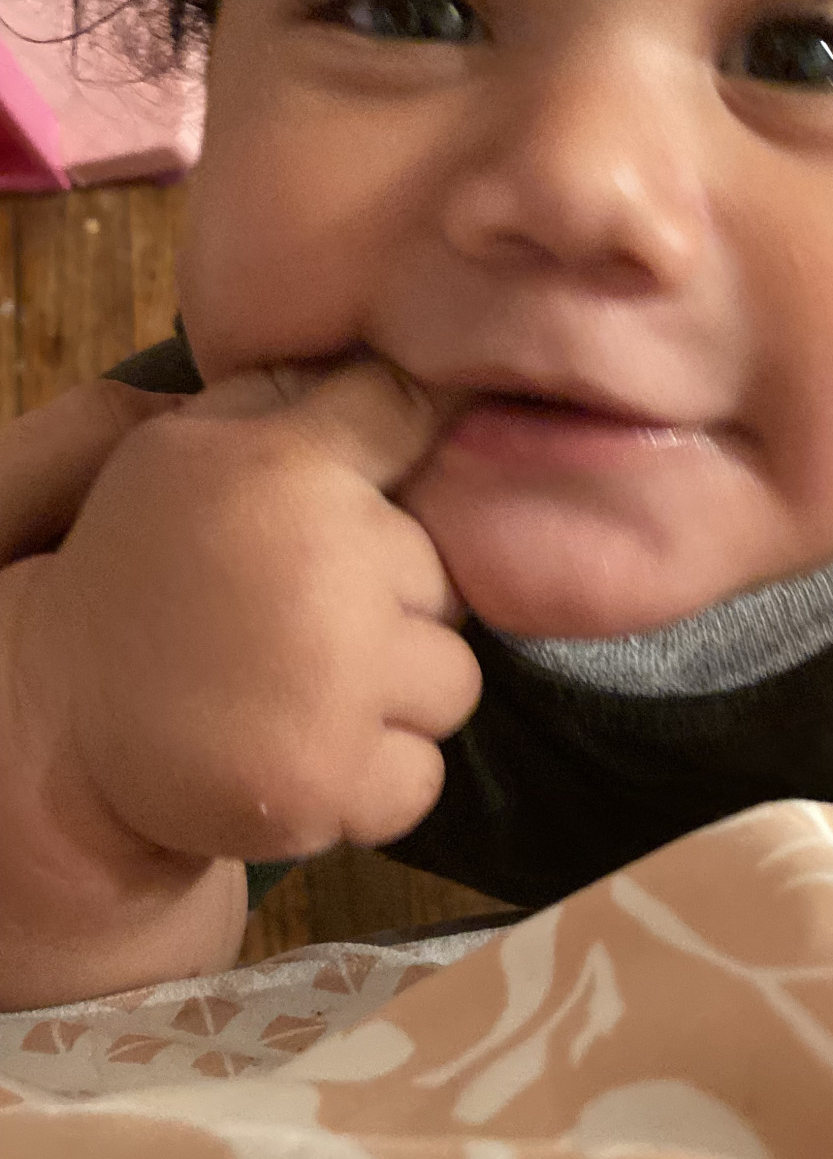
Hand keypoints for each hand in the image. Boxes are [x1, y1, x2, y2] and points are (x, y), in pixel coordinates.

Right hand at [12, 356, 482, 866]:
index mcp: (287, 471)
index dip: (427, 426)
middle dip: (394, 611)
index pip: (404, 409)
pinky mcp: (333, 778)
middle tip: (304, 631)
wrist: (56, 724)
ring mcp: (338, 680)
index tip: (428, 456)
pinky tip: (300, 756)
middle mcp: (329, 567)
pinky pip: (420, 775)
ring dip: (394, 702)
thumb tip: (424, 376)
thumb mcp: (190, 460)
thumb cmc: (134, 583)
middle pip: (447, 583)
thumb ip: (294, 411)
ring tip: (303, 697)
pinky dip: (372, 782)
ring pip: (450, 683)